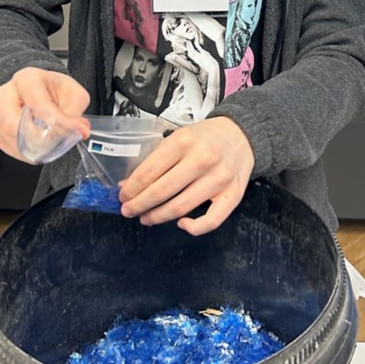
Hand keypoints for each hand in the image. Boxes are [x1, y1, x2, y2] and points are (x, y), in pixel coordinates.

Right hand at [0, 67, 89, 161]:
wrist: (42, 92)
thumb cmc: (54, 91)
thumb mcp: (74, 95)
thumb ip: (76, 113)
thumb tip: (80, 131)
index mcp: (26, 79)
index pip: (38, 105)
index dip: (58, 122)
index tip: (75, 132)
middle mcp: (6, 93)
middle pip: (12, 123)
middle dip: (39, 138)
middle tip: (59, 141)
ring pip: (10, 138)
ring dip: (34, 146)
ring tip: (52, 141)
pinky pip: (10, 148)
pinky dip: (28, 152)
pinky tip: (40, 145)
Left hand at [118, 116, 253, 234]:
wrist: (241, 136)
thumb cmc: (206, 138)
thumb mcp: (178, 138)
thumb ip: (156, 160)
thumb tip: (129, 186)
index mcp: (184, 141)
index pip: (149, 171)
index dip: (132, 189)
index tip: (123, 197)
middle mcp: (202, 159)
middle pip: (162, 191)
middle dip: (139, 205)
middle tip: (129, 211)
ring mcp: (219, 179)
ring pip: (181, 207)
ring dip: (158, 217)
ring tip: (147, 218)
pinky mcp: (233, 195)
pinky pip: (211, 220)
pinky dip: (193, 228)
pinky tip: (180, 224)